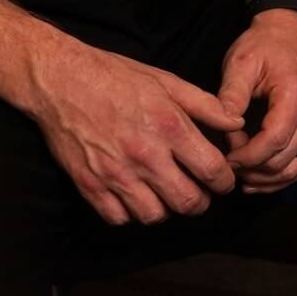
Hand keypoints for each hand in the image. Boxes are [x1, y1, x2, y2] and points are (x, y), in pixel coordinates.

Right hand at [20, 31, 245, 224]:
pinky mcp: (89, 185)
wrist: (60, 80)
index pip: (212, 170)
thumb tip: (235, 124)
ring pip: (155, 216)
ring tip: (165, 194)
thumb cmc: (115, 77)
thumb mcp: (166, 82)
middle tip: (198, 193)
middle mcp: (145, 155)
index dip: (225, 181)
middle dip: (201, 202)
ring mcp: (115, 173)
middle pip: (188, 202)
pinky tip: (134, 196)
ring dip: (166, 209)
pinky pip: (119, 218)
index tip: (222, 180)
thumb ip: (205, 105)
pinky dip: (130, 213)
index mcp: (169, 127)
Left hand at [214, 10, 296, 191]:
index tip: (225, 159)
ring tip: (240, 178)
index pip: (273, 140)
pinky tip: (257, 179)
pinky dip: (280, 176)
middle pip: (284, 159)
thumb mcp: (240, 63)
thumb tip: (225, 130)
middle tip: (227, 168)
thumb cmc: (264, 44)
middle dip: (253, 170)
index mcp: (295, 94)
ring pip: (295, 168)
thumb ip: (231, 97)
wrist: (291, 31)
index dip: (248, 157)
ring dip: (267, 180)